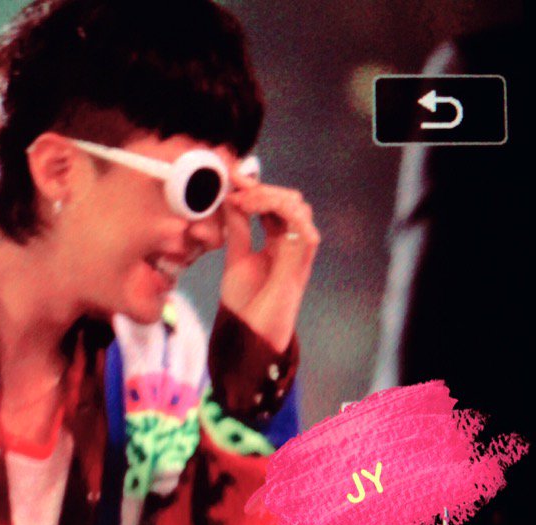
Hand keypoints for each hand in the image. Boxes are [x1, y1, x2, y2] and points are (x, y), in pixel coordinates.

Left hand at [218, 167, 319, 352]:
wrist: (250, 336)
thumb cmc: (245, 304)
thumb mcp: (236, 259)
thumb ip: (237, 231)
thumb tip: (231, 199)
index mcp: (278, 242)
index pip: (274, 205)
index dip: (256, 188)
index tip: (231, 176)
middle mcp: (292, 245)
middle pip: (289, 200)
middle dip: (262, 188)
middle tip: (235, 189)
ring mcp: (298, 255)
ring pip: (299, 209)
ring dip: (270, 197)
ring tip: (243, 200)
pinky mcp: (299, 268)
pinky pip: (304, 232)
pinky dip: (284, 213)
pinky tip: (257, 208)